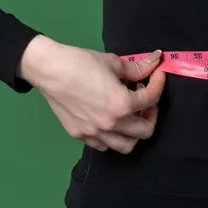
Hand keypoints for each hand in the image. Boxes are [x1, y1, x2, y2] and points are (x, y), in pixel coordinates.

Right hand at [19, 36, 167, 152]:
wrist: (50, 70)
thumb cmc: (81, 62)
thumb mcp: (113, 62)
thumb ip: (137, 68)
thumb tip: (155, 61)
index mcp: (122, 105)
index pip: (151, 99)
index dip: (158, 84)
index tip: (156, 75)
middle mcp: (111, 125)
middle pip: (145, 131)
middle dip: (152, 113)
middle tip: (146, 100)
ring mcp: (94, 134)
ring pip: (126, 146)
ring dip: (134, 131)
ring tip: (130, 114)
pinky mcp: (80, 136)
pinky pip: (104, 145)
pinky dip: (113, 137)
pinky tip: (110, 120)